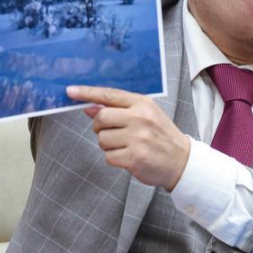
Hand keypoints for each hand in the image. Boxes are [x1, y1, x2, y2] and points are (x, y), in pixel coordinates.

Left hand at [67, 86, 190, 190]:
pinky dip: (114, 158)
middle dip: (99, 127)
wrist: (181, 161)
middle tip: (112, 132)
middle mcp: (140, 118)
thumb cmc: (161, 136)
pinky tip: (128, 157)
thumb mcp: (145, 115)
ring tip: (126, 146)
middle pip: (101, 118)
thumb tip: (89, 107)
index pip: (109, 95)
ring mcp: (137, 139)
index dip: (87, 93)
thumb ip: (119, 110)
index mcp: (143, 104)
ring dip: (108, 145)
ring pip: (102, 139)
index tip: (71, 91)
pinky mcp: (134, 158)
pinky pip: (108, 156)